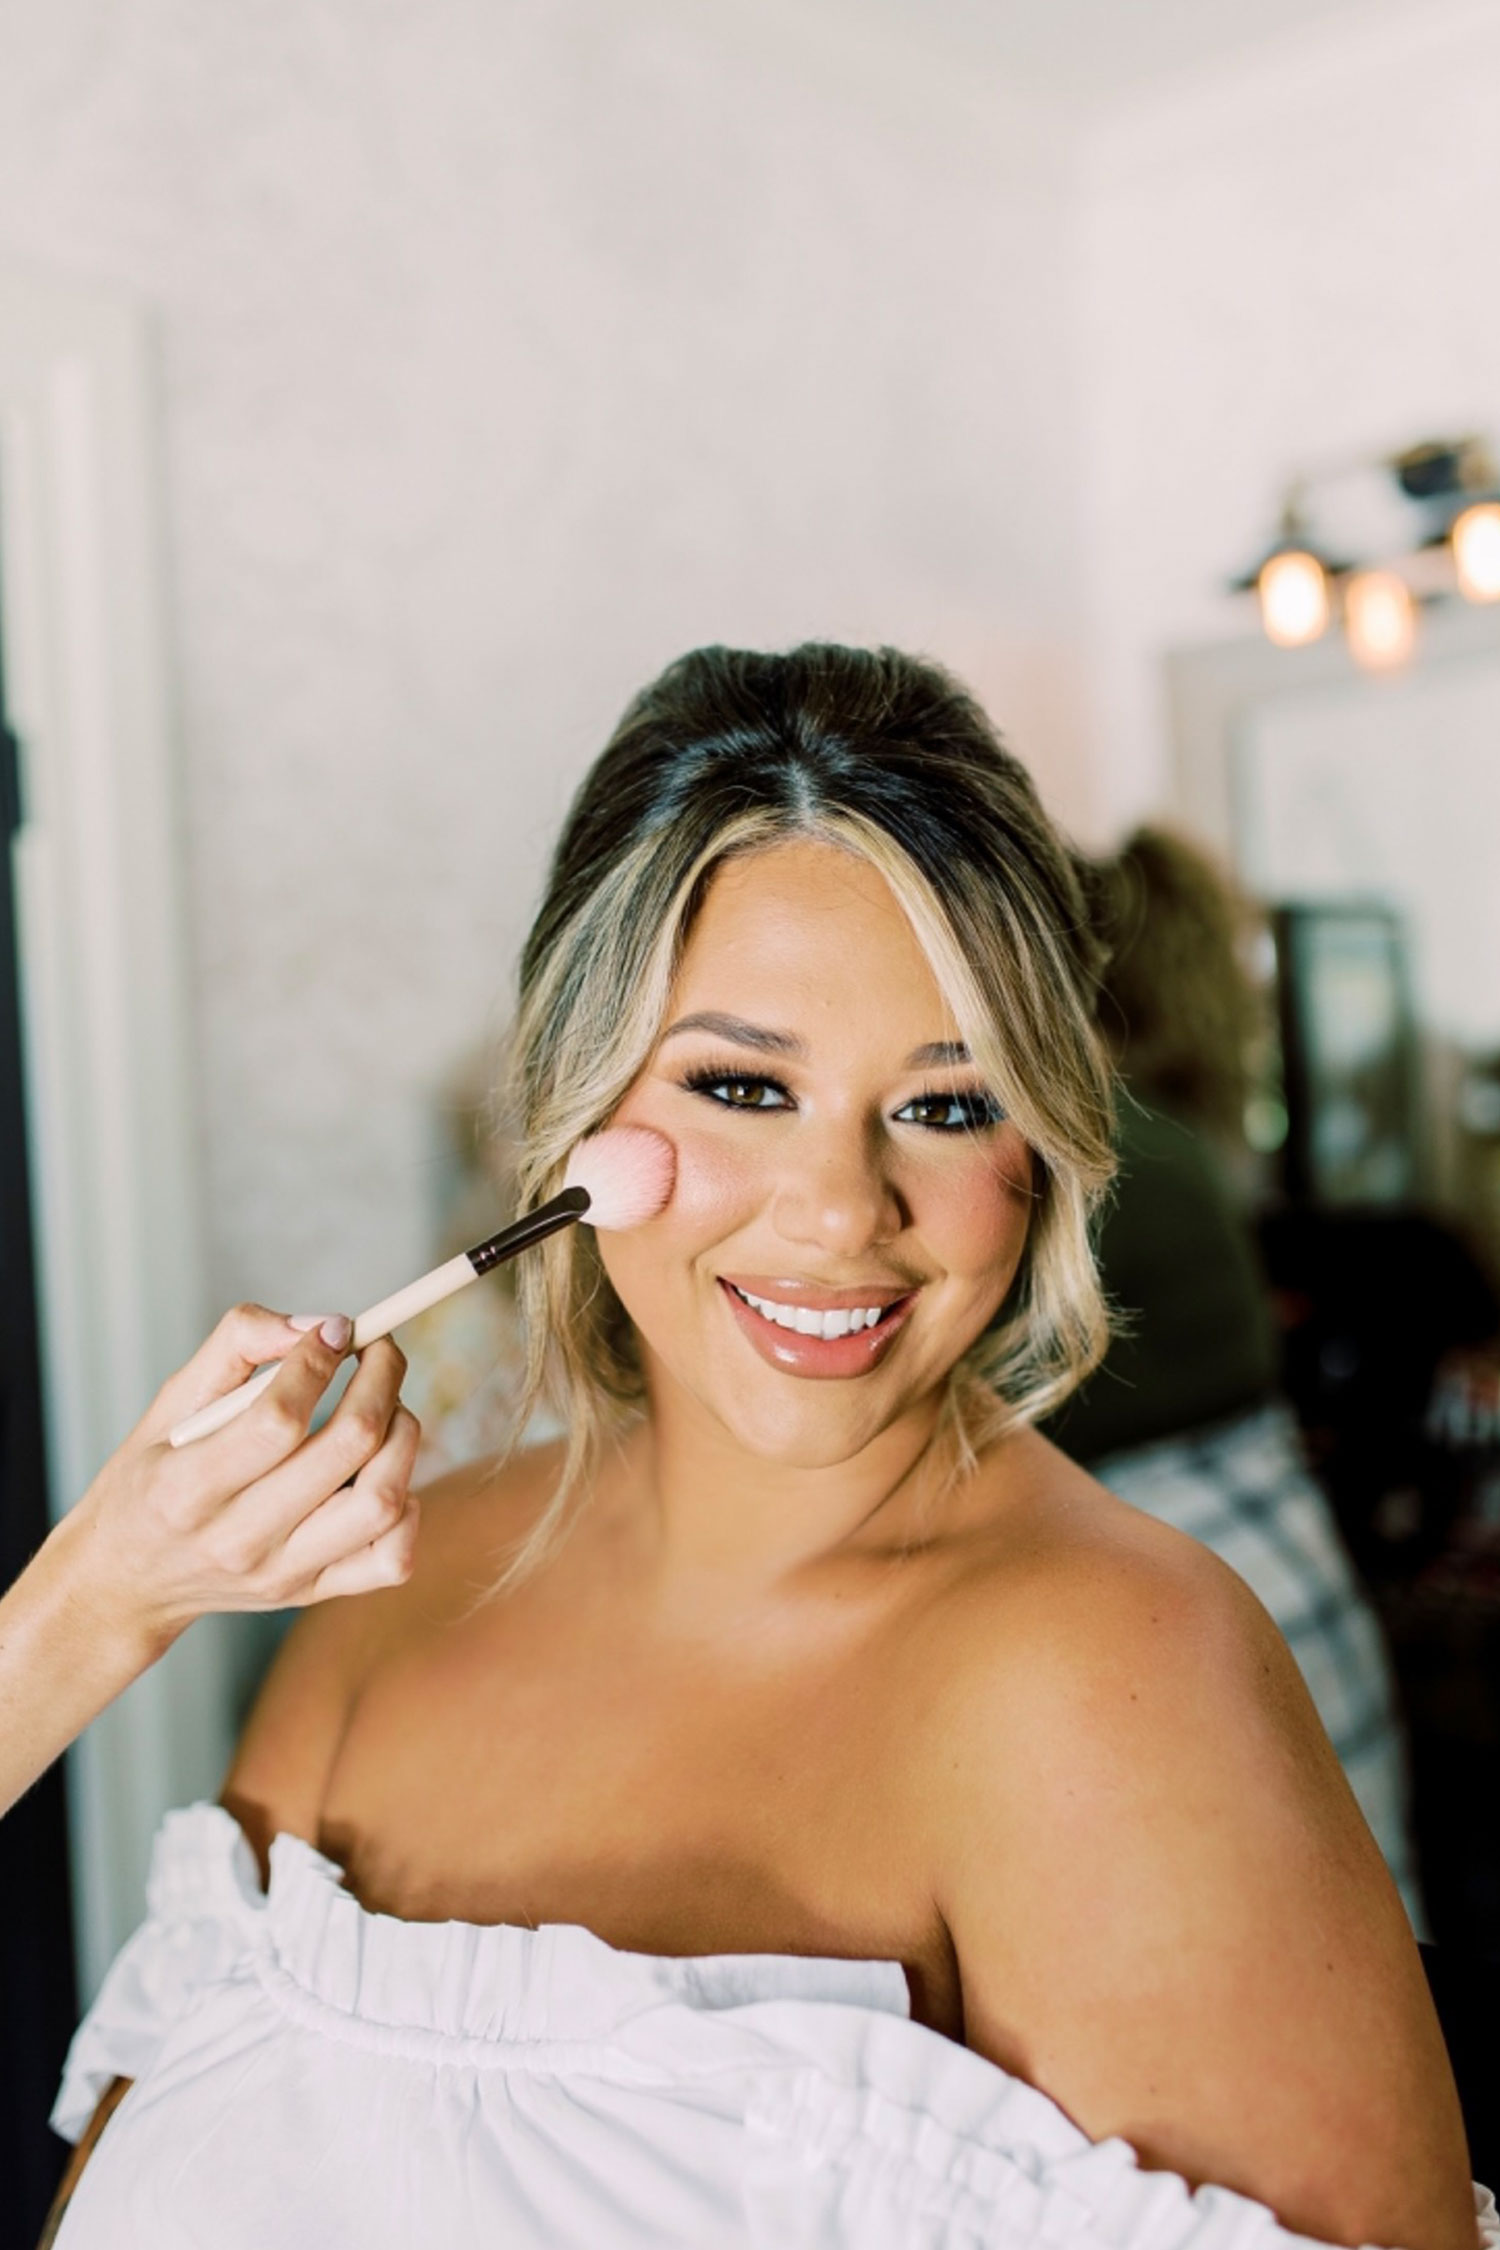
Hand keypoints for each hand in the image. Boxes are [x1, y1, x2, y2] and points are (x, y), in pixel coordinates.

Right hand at [56, 1305, 421, 1663]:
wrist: (130, 1580)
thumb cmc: (152, 1478)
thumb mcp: (171, 1402)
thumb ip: (237, 1345)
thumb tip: (318, 1325)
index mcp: (187, 1488)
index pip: (277, 1419)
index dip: (319, 1361)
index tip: (336, 1329)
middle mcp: (236, 1539)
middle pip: (345, 1451)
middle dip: (381, 1381)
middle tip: (379, 1350)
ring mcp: (280, 1573)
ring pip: (379, 1504)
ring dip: (402, 1438)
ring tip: (387, 1408)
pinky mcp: (309, 1592)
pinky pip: (389, 1560)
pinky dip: (408, 1511)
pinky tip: (385, 1474)